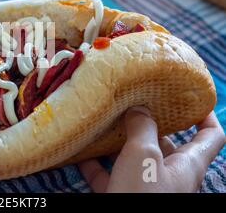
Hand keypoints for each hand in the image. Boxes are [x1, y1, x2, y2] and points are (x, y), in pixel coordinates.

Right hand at [78, 107, 225, 192]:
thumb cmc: (141, 195)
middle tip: (131, 102)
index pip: (210, 136)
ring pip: (134, 158)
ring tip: (103, 122)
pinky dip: (96, 163)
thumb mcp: (143, 155)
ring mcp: (145, 186)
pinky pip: (110, 175)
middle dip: (148, 122)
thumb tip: (139, 108)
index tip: (189, 96)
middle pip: (165, 143)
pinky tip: (82, 151)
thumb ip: (143, 127)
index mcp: (186, 164)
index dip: (204, 114)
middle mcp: (169, 175)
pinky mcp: (123, 194)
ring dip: (117, 141)